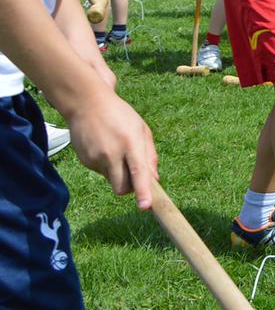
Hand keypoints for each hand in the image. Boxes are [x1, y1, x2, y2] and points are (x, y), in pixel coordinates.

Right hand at [63, 89, 157, 209]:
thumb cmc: (120, 115)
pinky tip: (104, 147)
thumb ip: (150, 155)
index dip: (142, 191)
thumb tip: (154, 180)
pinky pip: (101, 173)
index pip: (138, 172)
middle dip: (130, 188)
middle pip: (122, 187)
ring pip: (112, 180)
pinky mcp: (85, 161)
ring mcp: (95, 158)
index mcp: (130, 143)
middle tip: (134, 176)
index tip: (145, 206)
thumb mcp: (141, 129)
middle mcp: (111, 153)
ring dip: (118, 173)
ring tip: (116, 150)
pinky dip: (106, 166)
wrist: (86, 103)